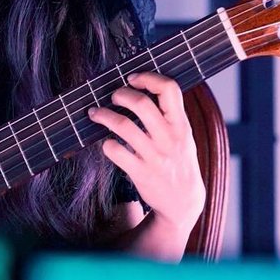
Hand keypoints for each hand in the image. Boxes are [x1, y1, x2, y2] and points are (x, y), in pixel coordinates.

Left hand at [88, 72, 204, 232]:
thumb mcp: (184, 135)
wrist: (183, 202)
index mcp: (181, 124)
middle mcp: (169, 138)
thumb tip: (143, 86)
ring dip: (103, 115)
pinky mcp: (140, 172)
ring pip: (123, 125)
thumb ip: (169, 113)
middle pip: (141, 104)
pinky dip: (106, 144)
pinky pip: (115, 151)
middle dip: (121, 94)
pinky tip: (106, 143)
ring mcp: (155, 156)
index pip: (170, 89)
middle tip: (113, 96)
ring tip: (95, 113)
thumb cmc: (179, 161)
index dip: (148, 77)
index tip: (132, 78)